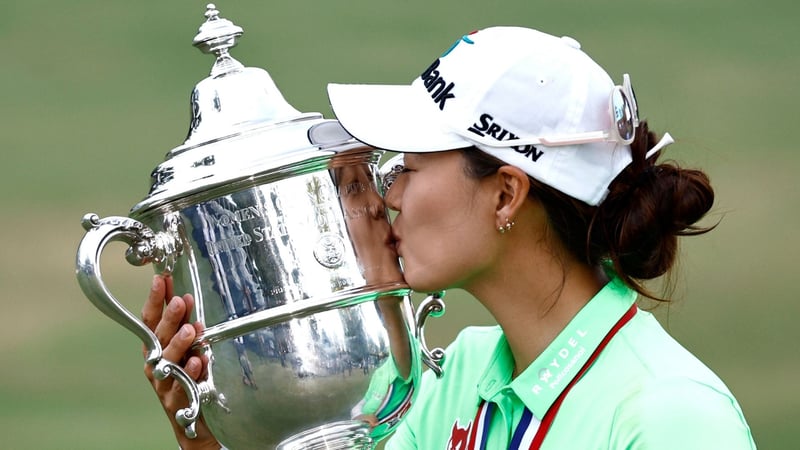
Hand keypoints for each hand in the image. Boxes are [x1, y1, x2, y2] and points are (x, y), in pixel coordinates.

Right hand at [141, 275, 220, 449]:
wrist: (194, 419)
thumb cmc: (189, 377)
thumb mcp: (186, 347)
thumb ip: (184, 324)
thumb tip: (184, 296)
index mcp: (155, 346)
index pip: (150, 319)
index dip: (155, 299)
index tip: (161, 279)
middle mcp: (155, 363)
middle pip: (158, 337)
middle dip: (168, 318)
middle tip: (180, 301)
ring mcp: (164, 383)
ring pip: (168, 361)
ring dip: (179, 343)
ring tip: (190, 329)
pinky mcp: (177, 401)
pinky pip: (183, 386)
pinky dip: (190, 372)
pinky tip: (198, 361)